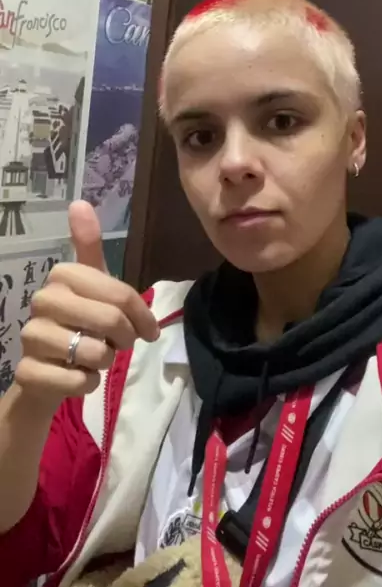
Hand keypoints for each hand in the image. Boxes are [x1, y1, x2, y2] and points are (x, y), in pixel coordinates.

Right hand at [15, 200, 158, 403]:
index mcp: (62, 275)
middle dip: (125, 339)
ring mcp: (31, 337)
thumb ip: (89, 246)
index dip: (142, 316)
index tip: (149, 331)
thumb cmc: (77, 324)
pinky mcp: (28, 374)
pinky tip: (78, 377)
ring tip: (92, 358)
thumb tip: (79, 201)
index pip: (121, 294)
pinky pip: (79, 381)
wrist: (45, 375)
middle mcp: (42, 300)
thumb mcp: (91, 285)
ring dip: (104, 362)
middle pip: (111, 320)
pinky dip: (88, 385)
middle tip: (119, 344)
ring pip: (96, 353)